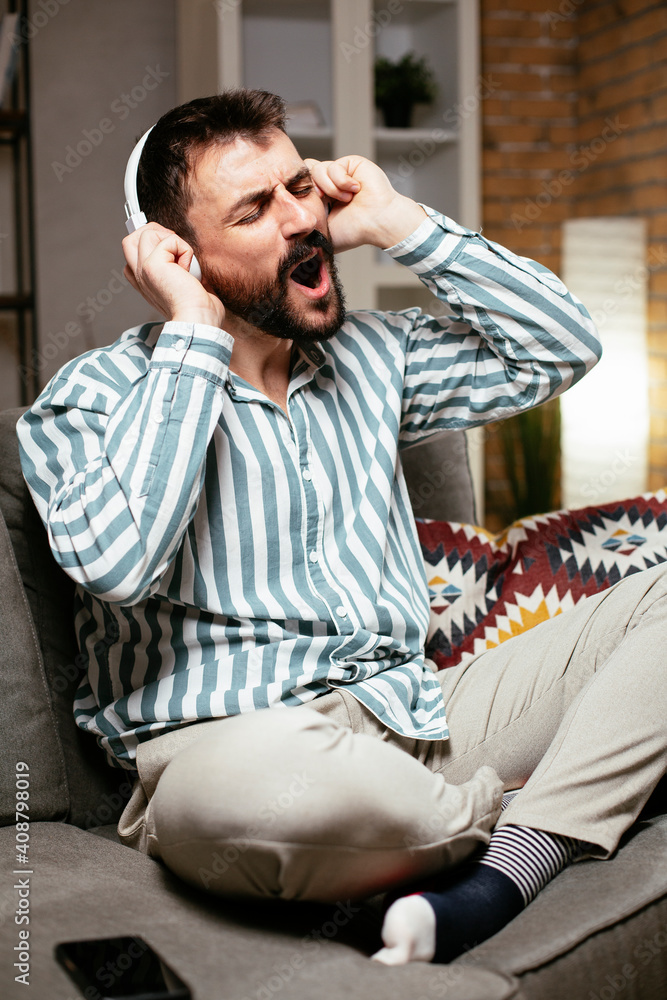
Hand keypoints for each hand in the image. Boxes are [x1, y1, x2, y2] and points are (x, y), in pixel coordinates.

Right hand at [122, 222, 224, 327]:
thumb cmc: (199, 312)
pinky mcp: (152, 265)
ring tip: (181, 259)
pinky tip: (188, 269)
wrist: (198, 321)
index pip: (133, 255)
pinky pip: (170, 239)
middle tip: (175, 247)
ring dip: (170, 239)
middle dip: (154, 232)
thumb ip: (179, 271)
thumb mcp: (185, 287)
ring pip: (146, 233)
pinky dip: (185, 249)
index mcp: (145, 284)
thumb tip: (187, 259)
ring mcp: (143, 270)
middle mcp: (140, 277)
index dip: (152, 246)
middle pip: (131, 239)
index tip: (173, 256)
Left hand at [304, 155, 426, 251]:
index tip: (307, 206)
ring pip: (317, 169)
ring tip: (346, 199)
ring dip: (330, 187)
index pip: (300, 187)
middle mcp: (329, 184)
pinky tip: (355, 190)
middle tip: (324, 202)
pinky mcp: (349, 163)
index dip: (299, 193)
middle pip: (305, 173)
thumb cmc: (354, 231)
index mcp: (321, 200)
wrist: (377, 222)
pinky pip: (332, 166)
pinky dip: (341, 181)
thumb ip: (306, 226)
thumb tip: (287, 232)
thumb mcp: (322, 231)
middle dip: (312, 189)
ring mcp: (339, 173)